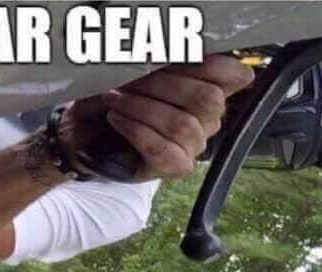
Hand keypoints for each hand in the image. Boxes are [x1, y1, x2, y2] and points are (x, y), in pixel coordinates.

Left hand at [60, 55, 255, 180]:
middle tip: (127, 82)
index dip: (212, 64)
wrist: (87, 133)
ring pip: (181, 125)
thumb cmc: (116, 98)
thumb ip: (159, 62)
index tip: (172, 56)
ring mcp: (194, 145)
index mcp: (209, 90)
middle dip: (162, 85)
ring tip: (113, 100)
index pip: (234, 76)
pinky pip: (162, 149)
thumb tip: (163, 53)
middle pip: (207, 99)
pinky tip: (116, 119)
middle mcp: (209, 120)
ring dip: (141, 107)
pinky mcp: (175, 167)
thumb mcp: (135, 72)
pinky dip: (134, 130)